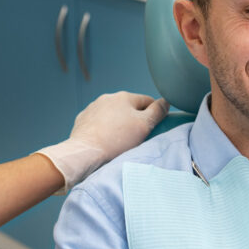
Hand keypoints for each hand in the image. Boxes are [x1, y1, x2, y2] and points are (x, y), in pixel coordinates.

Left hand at [37, 92, 168, 191]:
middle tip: (137, 136)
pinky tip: (105, 140)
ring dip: (118, 123)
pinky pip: (98, 122)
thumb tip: (165, 101)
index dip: (154, 113)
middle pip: (128, 107)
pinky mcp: (82, 120)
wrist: (86, 152)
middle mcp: (107, 98)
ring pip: (112, 114)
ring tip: (119, 140)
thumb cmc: (117, 140)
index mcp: (124, 96)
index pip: (147, 101)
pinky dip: (103, 128)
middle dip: (134, 119)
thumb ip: (157, 112)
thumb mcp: (144, 126)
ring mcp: (93, 108)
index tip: (154, 127)